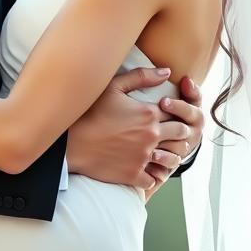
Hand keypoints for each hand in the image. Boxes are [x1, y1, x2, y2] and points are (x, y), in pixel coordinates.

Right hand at [66, 67, 193, 192]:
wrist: (70, 142)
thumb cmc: (89, 111)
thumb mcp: (112, 87)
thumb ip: (142, 76)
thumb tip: (167, 72)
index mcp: (149, 113)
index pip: (177, 113)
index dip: (176, 113)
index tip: (169, 114)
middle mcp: (151, 136)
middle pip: (181, 134)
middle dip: (179, 132)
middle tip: (172, 133)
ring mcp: (143, 157)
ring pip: (173, 158)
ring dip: (172, 154)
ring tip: (165, 151)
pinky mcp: (134, 175)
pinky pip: (154, 179)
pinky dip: (154, 175)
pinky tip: (149, 169)